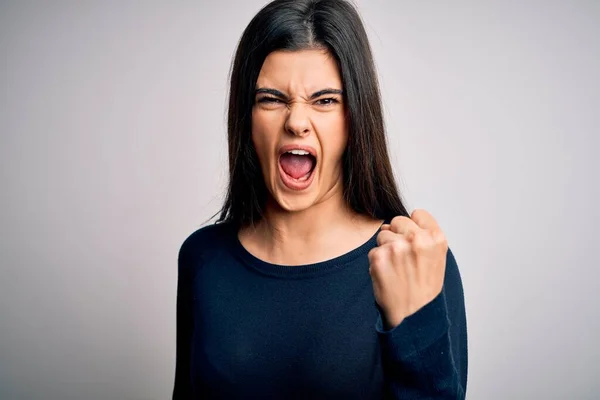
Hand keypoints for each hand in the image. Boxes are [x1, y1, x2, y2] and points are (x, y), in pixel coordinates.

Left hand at [368, 209, 447, 329]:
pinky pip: (373, 251)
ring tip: (397, 269)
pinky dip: (377, 262)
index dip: (413, 226)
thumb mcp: (437, 259)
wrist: (414, 317)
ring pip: (383, 235)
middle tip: (404, 258)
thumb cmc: (425, 290)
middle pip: (397, 220)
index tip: (413, 239)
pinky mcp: (379, 257)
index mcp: (436, 238)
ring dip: (386, 249)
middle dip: (397, 235)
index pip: (418, 214)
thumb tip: (400, 222)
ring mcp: (397, 247)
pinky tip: (388, 276)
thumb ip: (425, 237)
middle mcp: (417, 239)